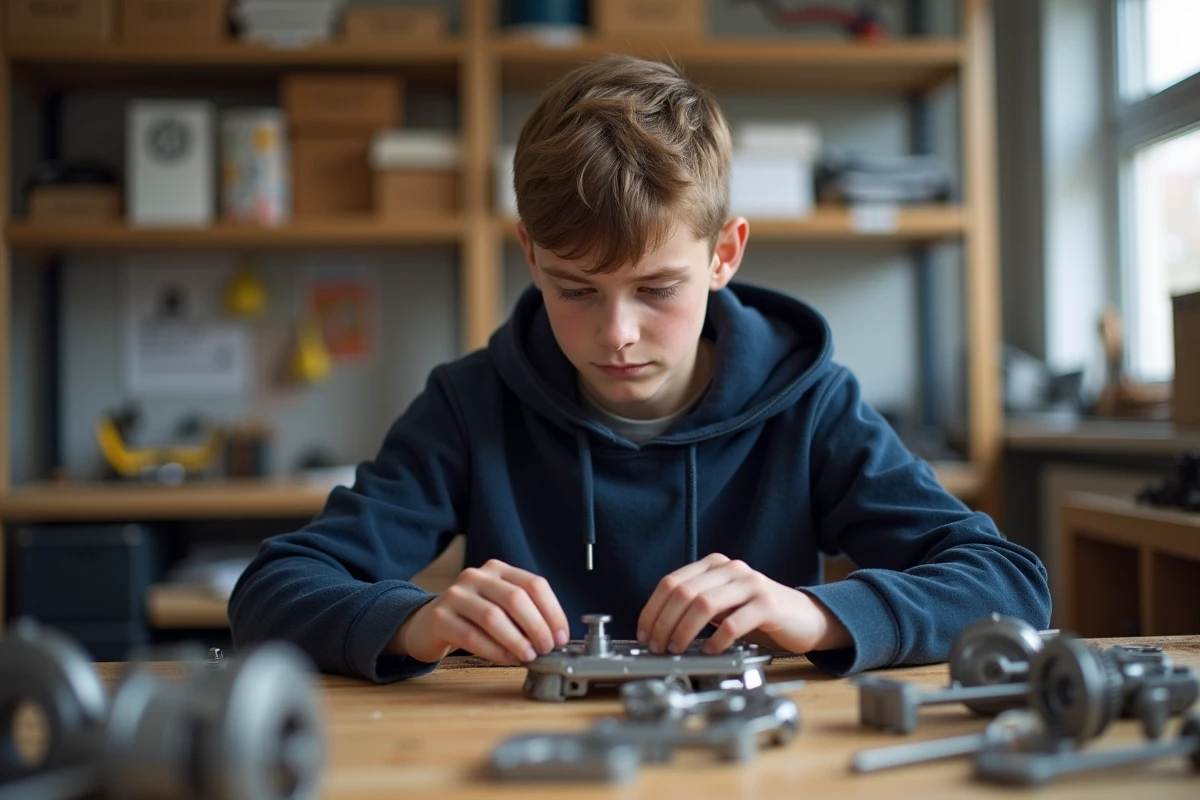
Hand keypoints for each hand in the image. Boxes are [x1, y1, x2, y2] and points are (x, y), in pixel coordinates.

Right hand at [389, 559, 569, 664]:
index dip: (552, 612)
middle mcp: (477, 576)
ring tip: (528, 656)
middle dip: (537, 627)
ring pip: (493, 616)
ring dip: (516, 640)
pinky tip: (507, 659)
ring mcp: (456, 594)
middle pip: (516, 598)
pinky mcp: (440, 617)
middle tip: (546, 648)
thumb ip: (525, 613)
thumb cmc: (473, 618)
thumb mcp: (500, 605)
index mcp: (498, 569)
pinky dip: (494, 650)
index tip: (561, 636)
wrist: (428, 623)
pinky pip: (471, 636)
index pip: (534, 584)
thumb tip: (556, 636)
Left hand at [637, 553, 851, 655]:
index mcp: (715, 565)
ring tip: (678, 649)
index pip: (671, 582)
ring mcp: (750, 584)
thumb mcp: (723, 604)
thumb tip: (658, 628)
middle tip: (658, 646)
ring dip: (684, 631)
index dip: (652, 609)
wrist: (804, 617)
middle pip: (683, 592)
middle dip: (664, 623)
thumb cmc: (758, 614)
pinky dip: (716, 640)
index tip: (644, 632)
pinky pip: (733, 622)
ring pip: (704, 604)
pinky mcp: (767, 605)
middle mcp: (731, 569)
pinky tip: (710, 651)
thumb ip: (695, 606)